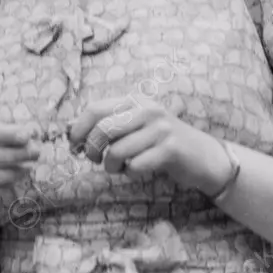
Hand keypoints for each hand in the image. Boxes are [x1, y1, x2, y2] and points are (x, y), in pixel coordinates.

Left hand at [67, 97, 231, 194]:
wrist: (203, 157)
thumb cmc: (160, 143)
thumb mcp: (134, 126)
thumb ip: (107, 125)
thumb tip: (69, 131)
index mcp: (134, 100)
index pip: (94, 109)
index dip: (78, 129)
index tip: (74, 145)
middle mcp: (147, 110)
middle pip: (103, 129)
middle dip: (91, 149)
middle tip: (93, 160)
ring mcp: (160, 129)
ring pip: (117, 151)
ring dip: (111, 166)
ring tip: (118, 168)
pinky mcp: (171, 150)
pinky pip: (136, 165)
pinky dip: (130, 172)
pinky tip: (136, 170)